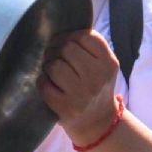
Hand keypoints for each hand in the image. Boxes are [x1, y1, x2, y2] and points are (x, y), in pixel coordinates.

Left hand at [39, 30, 119, 145]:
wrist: (99, 122)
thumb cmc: (96, 87)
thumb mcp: (103, 66)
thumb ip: (89, 47)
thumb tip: (60, 29)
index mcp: (109, 63)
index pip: (85, 36)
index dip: (69, 36)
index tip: (63, 43)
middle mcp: (98, 77)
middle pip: (66, 48)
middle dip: (55, 50)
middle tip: (54, 58)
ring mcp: (82, 94)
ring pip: (54, 65)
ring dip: (48, 66)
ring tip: (53, 73)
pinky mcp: (66, 108)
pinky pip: (44, 84)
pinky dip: (43, 82)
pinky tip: (50, 86)